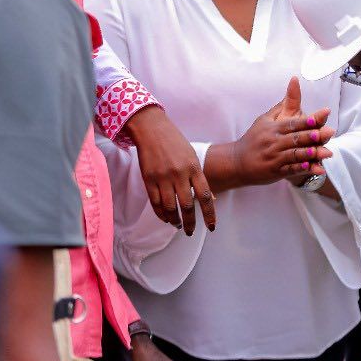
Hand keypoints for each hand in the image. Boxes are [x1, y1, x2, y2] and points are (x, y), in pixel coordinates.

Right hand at [125, 107, 215, 235]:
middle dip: (190, 222)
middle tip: (190, 231)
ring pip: (170, 206)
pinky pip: (155, 202)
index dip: (209, 214)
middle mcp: (179, 174)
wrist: (152, 129)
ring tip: (177, 224)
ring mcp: (163, 177)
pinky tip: (165, 217)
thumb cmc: (176, 144)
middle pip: (187, 205)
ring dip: (174, 219)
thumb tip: (209, 199)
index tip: (211, 227)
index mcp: (194, 168)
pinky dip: (160, 213)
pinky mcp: (148, 178)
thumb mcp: (193, 158)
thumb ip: (199, 179)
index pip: (205, 197)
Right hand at [209, 78, 334, 190]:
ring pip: (294, 154)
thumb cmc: (254, 138)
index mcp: (272, 128)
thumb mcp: (265, 120)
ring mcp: (273, 157)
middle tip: (328, 133)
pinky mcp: (274, 171)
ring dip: (311, 154)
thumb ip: (282, 106)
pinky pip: (290, 169)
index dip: (305, 121)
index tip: (319, 117)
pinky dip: (301, 169)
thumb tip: (294, 82)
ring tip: (326, 153)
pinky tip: (313, 168)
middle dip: (312, 136)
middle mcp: (273, 142)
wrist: (236, 161)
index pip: (291, 123)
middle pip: (295, 138)